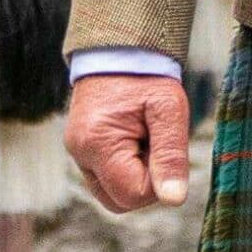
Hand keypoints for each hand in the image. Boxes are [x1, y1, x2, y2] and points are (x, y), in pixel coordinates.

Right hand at [64, 73, 190, 211]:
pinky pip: (106, 179)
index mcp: (98, 143)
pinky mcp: (81, 151)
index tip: (162, 144)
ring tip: (144, 139)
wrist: (119, 49)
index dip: (158, 179)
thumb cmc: (146, 77)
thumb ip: (171, 156)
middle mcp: (80, 153)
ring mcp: (77, 154)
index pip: (133, 194)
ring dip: (136, 176)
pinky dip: (125, 168)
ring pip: (112, 194)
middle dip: (146, 182)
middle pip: (120, 201)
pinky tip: (134, 140)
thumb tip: (174, 199)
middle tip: (155, 143)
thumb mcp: (168, 110)